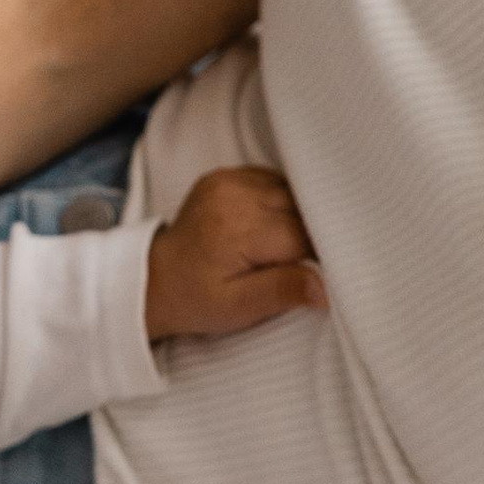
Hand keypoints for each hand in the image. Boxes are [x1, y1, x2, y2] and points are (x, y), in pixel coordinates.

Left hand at [144, 165, 326, 342]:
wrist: (155, 276)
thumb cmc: (196, 299)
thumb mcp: (237, 308)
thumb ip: (281, 291)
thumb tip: (325, 286)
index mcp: (237, 228)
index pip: (302, 236)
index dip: (322, 255)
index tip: (328, 273)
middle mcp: (233, 195)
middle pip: (299, 210)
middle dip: (313, 235)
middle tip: (314, 262)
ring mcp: (229, 180)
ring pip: (290, 192)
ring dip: (300, 216)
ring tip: (292, 247)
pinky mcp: (227, 176)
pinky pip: (273, 182)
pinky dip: (283, 202)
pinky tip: (277, 224)